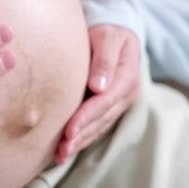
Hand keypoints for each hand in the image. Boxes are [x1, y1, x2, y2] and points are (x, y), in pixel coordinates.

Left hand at [55, 25, 139, 163]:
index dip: (86, 117)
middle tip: (61, 150)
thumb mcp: (108, 37)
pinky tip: (67, 148)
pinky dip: (82, 138)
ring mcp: (118, 103)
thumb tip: (98, 87)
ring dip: (80, 142)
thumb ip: (104, 59)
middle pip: (101, 120)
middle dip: (81, 136)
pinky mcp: (109, 107)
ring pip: (99, 127)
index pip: (104, 102)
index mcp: (127, 78)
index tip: (69, 130)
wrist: (116, 33)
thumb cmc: (108, 32)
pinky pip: (96, 126)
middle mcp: (126, 95)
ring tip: (61, 155)